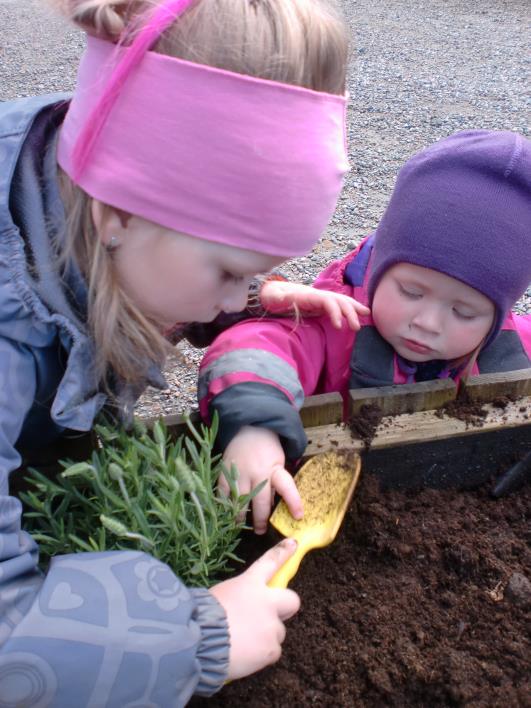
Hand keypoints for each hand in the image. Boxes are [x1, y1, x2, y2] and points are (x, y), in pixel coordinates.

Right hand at [210, 538, 300, 680]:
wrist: (200, 642)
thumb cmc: (202, 616)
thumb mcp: (219, 595)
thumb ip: (238, 597)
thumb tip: (241, 608)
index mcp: (250, 583)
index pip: (270, 562)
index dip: (283, 552)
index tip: (293, 544)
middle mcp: (266, 602)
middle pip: (292, 600)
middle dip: (285, 608)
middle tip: (271, 616)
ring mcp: (271, 626)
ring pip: (277, 632)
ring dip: (265, 637)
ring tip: (243, 644)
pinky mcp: (272, 649)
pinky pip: (272, 652)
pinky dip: (261, 655)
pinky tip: (244, 655)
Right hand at [221, 426, 302, 533]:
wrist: (250, 428)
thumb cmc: (267, 449)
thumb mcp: (278, 462)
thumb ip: (276, 483)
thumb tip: (273, 506)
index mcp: (274, 469)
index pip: (287, 488)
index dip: (294, 503)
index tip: (299, 517)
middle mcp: (256, 472)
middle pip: (259, 501)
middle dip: (260, 520)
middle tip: (260, 531)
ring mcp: (239, 472)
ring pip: (239, 501)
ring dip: (240, 516)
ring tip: (240, 526)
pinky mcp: (224, 471)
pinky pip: (222, 493)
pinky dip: (224, 504)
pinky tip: (226, 512)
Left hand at [260, 280, 369, 329]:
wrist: (271, 291)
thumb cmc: (271, 296)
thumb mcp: (274, 297)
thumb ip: (281, 298)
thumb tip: (286, 298)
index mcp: (308, 295)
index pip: (327, 301)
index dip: (335, 312)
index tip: (339, 326)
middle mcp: (317, 295)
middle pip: (338, 300)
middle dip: (350, 312)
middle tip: (357, 328)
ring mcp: (320, 298)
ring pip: (341, 300)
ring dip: (354, 308)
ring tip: (367, 315)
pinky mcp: (320, 304)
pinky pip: (338, 304)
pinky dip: (349, 308)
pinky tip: (359, 312)